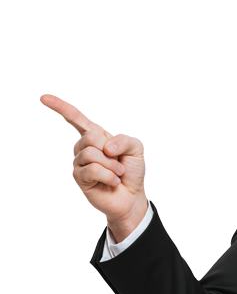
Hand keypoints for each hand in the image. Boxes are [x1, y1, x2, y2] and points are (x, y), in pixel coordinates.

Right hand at [40, 94, 148, 239]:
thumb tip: (106, 145)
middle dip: (110, 151)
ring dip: (112, 165)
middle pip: (90, 137)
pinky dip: (109, 175)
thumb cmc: (131, 171)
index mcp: (96, 136)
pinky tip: (112, 181)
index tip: (44, 98)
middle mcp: (84, 148)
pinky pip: (94, 170)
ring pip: (92, 154)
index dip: (61, 107)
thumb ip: (124, 139)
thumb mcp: (136, 148)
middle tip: (119, 162)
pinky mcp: (79, 178)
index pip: (76, 119)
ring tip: (116, 173)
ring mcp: (80, 162)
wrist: (132, 195)